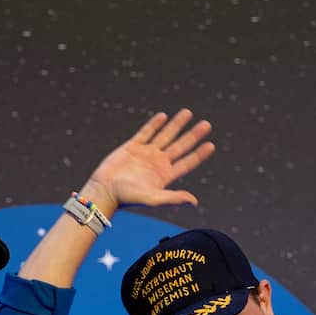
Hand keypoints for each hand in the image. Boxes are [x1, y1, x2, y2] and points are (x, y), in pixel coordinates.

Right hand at [84, 109, 214, 212]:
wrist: (104, 191)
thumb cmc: (127, 198)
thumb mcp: (152, 199)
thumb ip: (173, 199)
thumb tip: (194, 201)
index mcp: (164, 175)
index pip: (186, 162)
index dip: (199, 154)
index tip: (211, 145)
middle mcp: (157, 163)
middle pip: (180, 146)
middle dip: (193, 135)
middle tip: (207, 125)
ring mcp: (145, 154)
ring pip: (165, 136)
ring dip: (177, 125)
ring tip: (188, 112)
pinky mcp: (131, 147)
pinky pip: (145, 133)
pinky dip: (154, 125)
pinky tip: (163, 116)